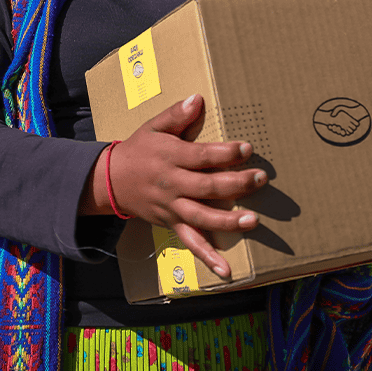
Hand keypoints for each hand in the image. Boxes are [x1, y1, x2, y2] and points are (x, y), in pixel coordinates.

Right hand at [95, 94, 268, 278]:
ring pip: (202, 217)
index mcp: (170, 157)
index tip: (247, 148)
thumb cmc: (139, 149)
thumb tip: (197, 99)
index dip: (225, 153)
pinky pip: (190, 243)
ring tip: (253, 220)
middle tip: (261, 179)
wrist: (111, 180)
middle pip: (207, 187)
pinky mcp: (171, 224)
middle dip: (236, 184)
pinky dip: (208, 258)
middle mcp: (172, 184)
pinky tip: (226, 270)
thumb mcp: (153, 126)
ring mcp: (172, 208)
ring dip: (228, 221)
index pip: (201, 156)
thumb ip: (176, 115)